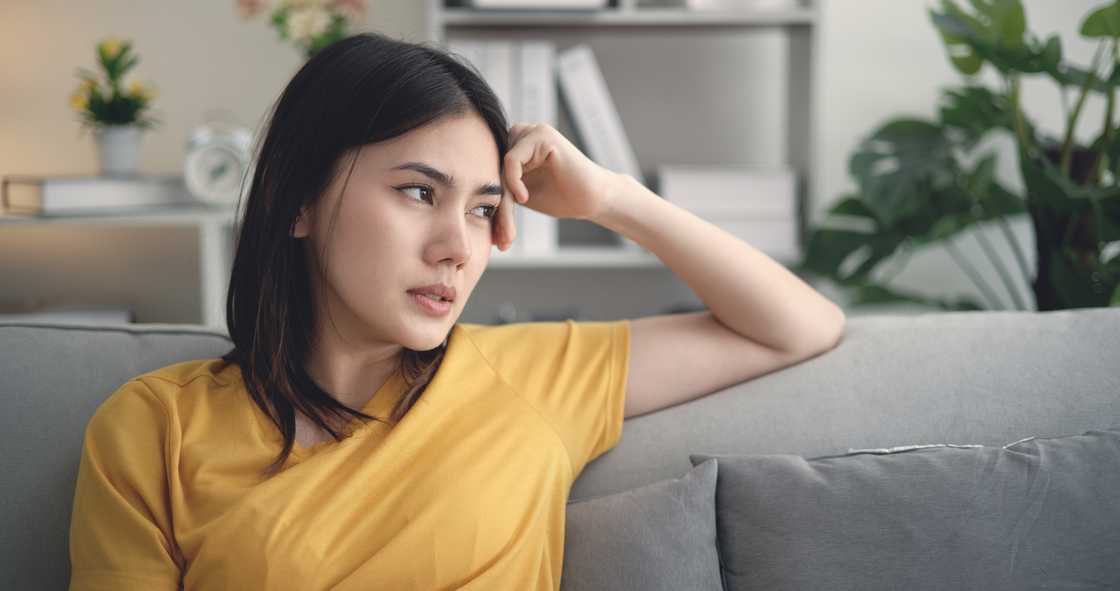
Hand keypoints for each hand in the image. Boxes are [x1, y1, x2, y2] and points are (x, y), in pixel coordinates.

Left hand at [491, 123, 621, 251]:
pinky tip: (524, 198)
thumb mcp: (521, 195)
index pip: (489, 175)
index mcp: (513, 146)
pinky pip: (511, 159)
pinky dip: (513, 181)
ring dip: (503, 203)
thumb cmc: (561, 196)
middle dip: (497, 211)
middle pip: (492, 173)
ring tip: (511, 229)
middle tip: (503, 241)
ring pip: (499, 169)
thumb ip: (499, 190)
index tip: (498, 239)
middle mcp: (520, 134)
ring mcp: (530, 132)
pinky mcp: (541, 135)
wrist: (593, 198)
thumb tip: (464, 202)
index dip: (491, 208)